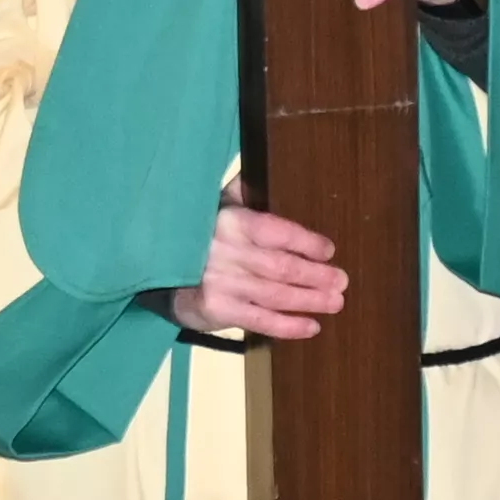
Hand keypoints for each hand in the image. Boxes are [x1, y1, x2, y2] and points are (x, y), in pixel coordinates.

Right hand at [171, 201, 346, 342]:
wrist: (157, 269)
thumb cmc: (197, 234)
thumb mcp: (213, 205)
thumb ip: (241, 192)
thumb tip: (265, 172)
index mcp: (230, 221)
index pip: (276, 231)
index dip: (306, 242)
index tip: (328, 250)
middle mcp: (226, 252)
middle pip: (281, 266)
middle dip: (316, 275)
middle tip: (342, 281)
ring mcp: (222, 283)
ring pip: (275, 294)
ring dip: (309, 300)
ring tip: (335, 302)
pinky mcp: (217, 310)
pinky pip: (260, 320)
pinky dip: (288, 326)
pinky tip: (311, 326)